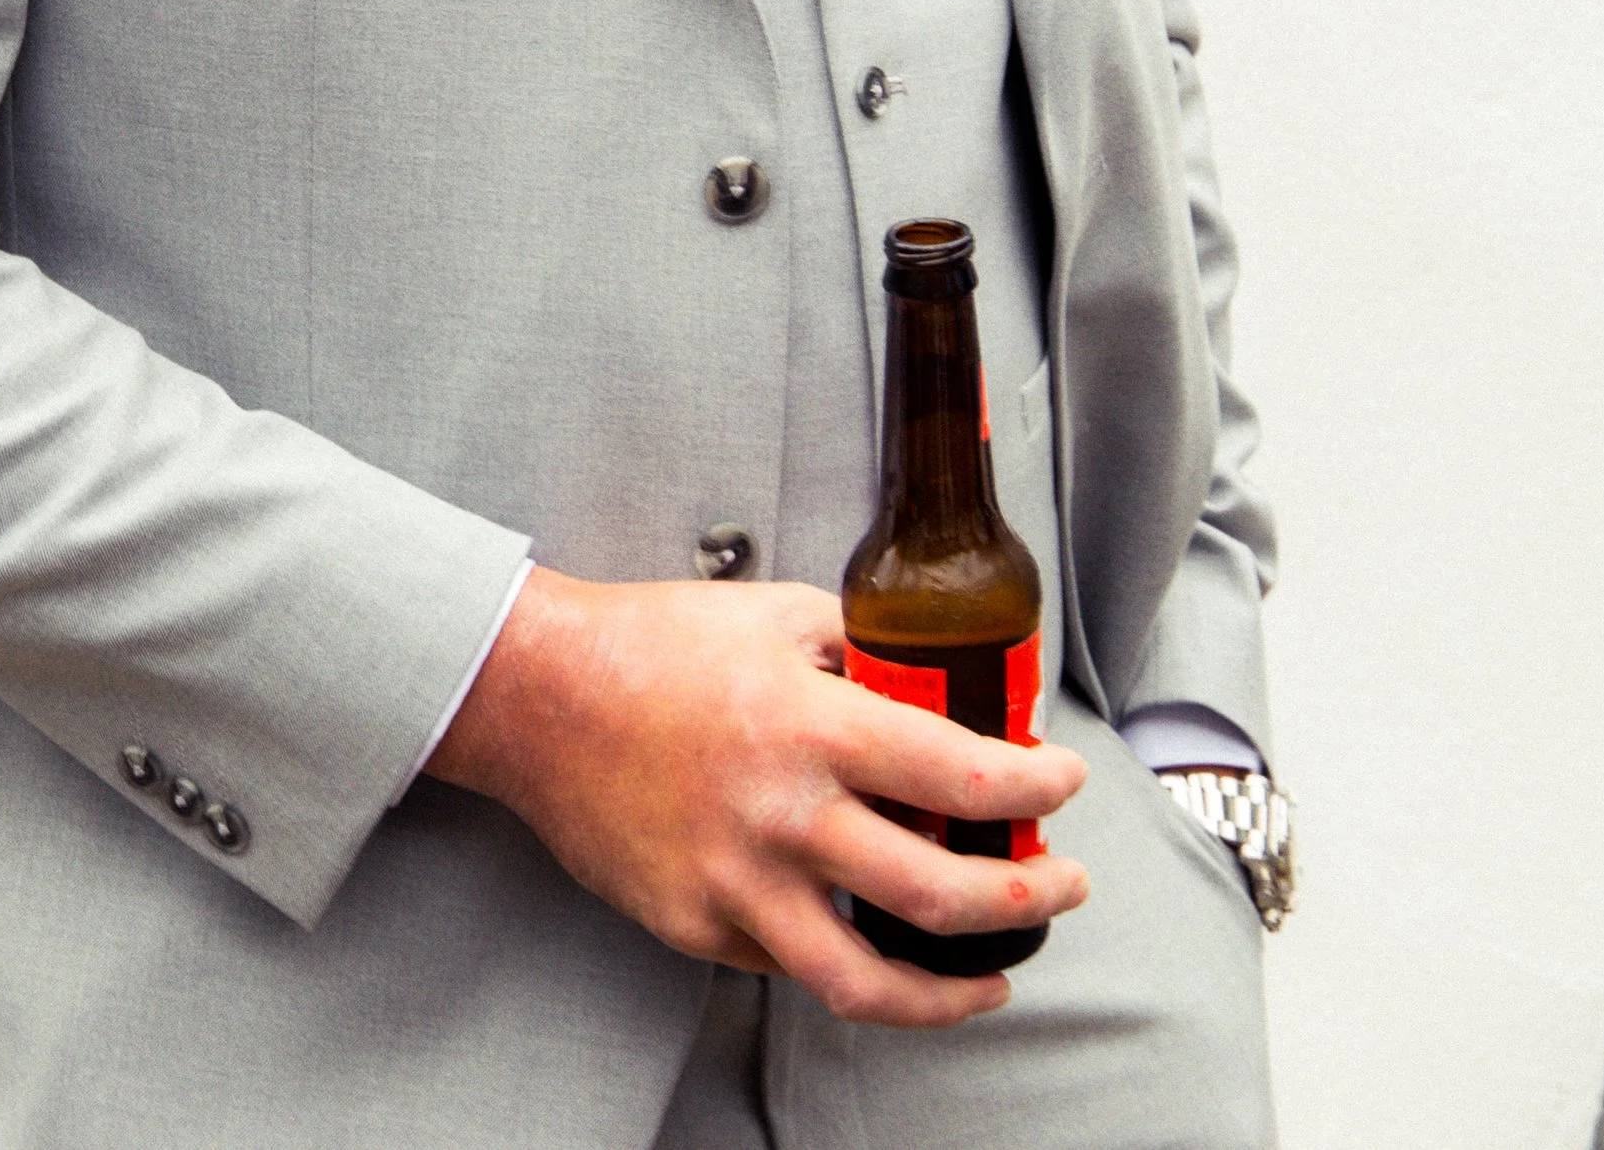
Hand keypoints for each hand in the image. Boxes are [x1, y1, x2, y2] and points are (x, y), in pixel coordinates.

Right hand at [427, 568, 1088, 1027]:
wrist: (540, 698)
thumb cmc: (655, 645)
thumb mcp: (778, 614)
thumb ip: (858, 651)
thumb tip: (931, 683)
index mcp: (812, 725)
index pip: (961, 776)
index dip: (1035, 789)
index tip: (1063, 785)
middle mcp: (783, 816)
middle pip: (938, 895)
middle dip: (1027, 900)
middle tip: (1063, 886)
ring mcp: (736, 886)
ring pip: (868, 980)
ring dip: (952, 989)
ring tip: (992, 978)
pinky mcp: (696, 927)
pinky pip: (789, 965)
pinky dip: (846, 961)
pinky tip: (873, 943)